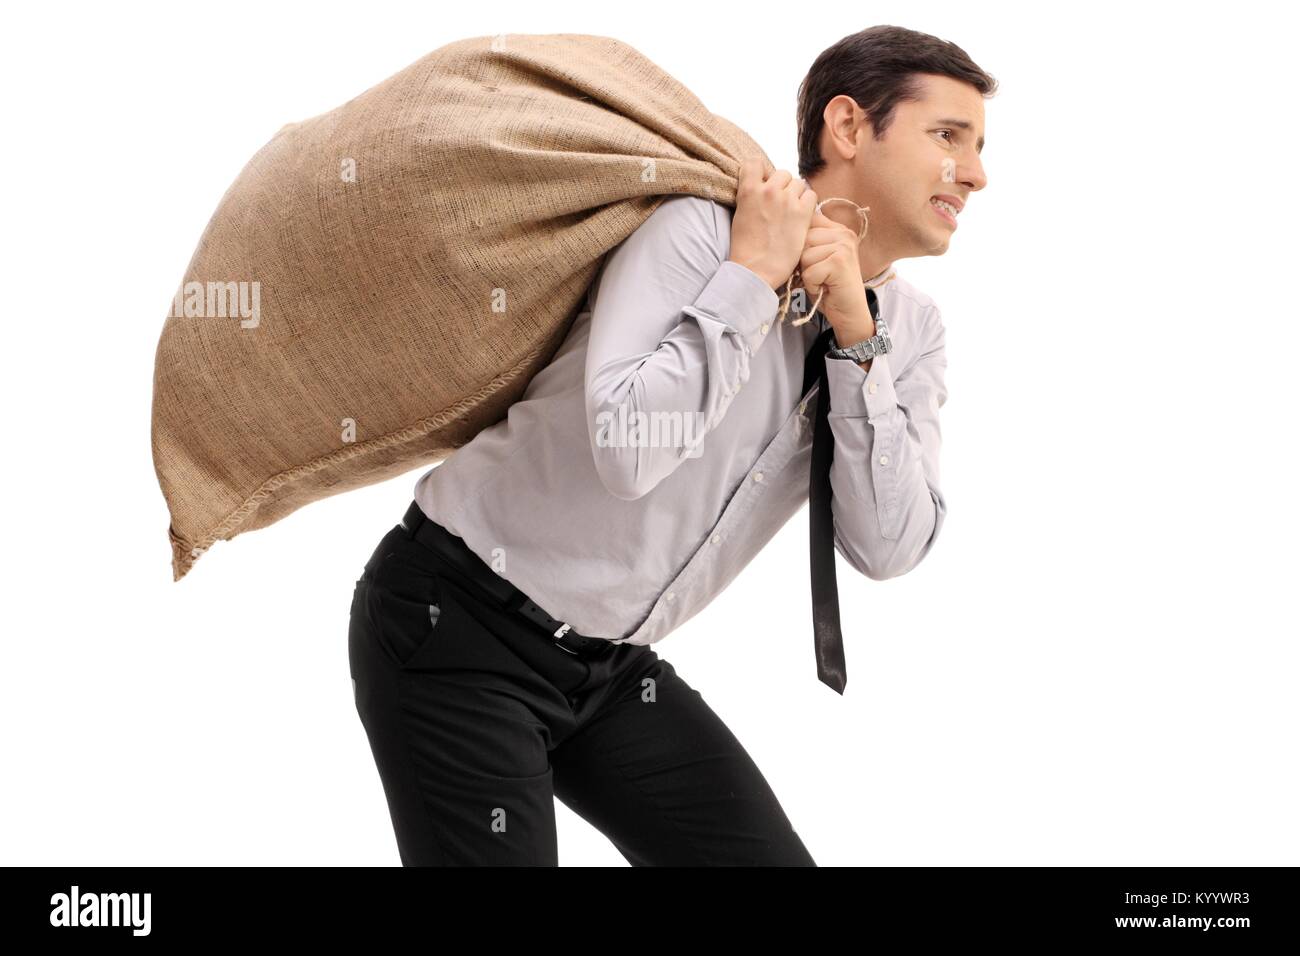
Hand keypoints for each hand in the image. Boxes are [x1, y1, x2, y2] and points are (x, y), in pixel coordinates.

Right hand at [727, 156, 817, 290]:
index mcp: (748, 190)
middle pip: (782, 173)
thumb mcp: (740, 215)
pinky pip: (811, 195)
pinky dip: (808, 203)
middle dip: (782, 186)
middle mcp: (769, 191)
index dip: (762, 172)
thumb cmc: (745, 249)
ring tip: (791, 211)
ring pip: (798, 183)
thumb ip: (752, 197)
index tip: (764, 183)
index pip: (755, 163)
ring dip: (796, 194)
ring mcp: (787, 201)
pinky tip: (801, 216)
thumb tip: (763, 188)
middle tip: (780, 204)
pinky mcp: (802, 213)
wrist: (756, 270)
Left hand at [797, 208, 873, 336]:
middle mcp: (844, 234)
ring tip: (821, 280)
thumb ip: (807, 242)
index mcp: (838, 229)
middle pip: (803, 239)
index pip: (807, 221)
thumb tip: (781, 231)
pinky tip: (824, 288)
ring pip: (804, 256)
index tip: (810, 260)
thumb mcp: (817, 258)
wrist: (849, 312)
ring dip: (807, 274)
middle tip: (817, 274)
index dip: (800, 242)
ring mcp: (844, 247)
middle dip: (803, 261)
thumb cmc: (829, 287)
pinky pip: (809, 272)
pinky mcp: (840, 263)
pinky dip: (811, 285)